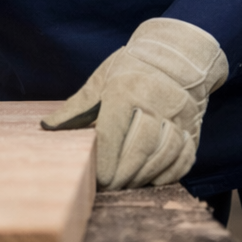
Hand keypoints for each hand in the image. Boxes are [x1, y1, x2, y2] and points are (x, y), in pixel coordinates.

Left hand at [41, 18, 227, 189]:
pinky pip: (184, 157)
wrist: (177, 54)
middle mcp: (156, 102)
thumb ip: (77, 107)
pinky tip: (152, 179)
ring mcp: (179, 116)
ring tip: (127, 185)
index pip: (114, 131)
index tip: (97, 179)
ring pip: (163, 154)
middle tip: (110, 188)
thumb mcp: (102, 79)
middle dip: (123, 173)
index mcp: (127, 89)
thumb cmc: (132, 68)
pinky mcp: (193, 127)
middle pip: (141, 147)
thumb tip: (48, 127)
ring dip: (144, 175)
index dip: (105, 159)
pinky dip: (168, 173)